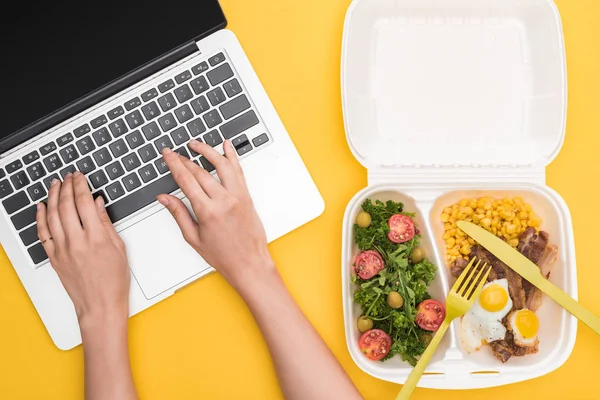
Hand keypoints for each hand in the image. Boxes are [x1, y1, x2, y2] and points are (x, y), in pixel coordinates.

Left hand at [36, 172, 129, 326]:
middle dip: (67, 187)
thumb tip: (97, 204)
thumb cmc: (113, 280)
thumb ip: (106, 223)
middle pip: (67, 205)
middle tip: (69, 176)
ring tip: (56, 185)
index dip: (81, 186)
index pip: (85, 203)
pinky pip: (43, 233)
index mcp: (97, 238)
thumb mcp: (119, 248)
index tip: (80, 177)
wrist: (100, 304)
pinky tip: (42, 206)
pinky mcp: (54, 258)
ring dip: (53, 197)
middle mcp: (77, 242)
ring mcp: (63, 250)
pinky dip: (40, 217)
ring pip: (53, 216)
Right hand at [158, 140, 273, 289]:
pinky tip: (226, 146)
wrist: (250, 264)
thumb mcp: (194, 238)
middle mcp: (224, 201)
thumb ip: (178, 214)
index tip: (167, 154)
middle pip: (200, 172)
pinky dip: (232, 156)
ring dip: (208, 150)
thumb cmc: (224, 256)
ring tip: (196, 144)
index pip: (186, 180)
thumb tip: (164, 198)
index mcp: (207, 212)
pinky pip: (239, 171)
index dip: (174, 164)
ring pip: (222, 165)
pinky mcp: (247, 196)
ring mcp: (238, 196)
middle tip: (175, 152)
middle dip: (185, 159)